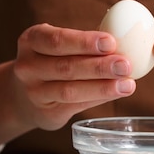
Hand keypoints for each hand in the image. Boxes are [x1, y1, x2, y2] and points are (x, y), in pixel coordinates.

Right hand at [11, 23, 135, 130]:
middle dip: (98, 66)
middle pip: (65, 67)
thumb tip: (128, 40)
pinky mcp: (46, 113)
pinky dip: (98, 98)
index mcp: (31, 40)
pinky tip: (116, 92)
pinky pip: (75, 106)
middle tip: (125, 65)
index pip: (56, 40)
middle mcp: (27, 67)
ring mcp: (34, 92)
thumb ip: (85, 43)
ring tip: (127, 84)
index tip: (111, 42)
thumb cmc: (53, 60)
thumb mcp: (57, 45)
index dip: (84, 42)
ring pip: (70, 90)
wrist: (25, 94)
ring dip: (102, 87)